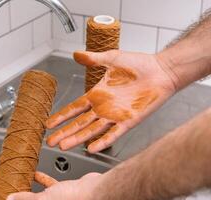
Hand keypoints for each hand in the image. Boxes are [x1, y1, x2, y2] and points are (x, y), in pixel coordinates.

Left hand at [7, 172, 100, 199]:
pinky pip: (50, 186)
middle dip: (24, 195)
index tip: (10, 195)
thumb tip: (10, 199)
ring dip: (31, 187)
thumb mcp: (45, 199)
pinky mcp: (65, 192)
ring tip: (22, 180)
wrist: (95, 190)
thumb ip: (27, 199)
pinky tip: (36, 174)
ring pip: (41, 194)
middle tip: (15, 189)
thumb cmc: (74, 198)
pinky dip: (42, 180)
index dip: (20, 199)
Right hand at [46, 50, 176, 152]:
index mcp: (97, 94)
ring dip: (78, 138)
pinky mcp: (128, 121)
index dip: (61, 116)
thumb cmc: (139, 64)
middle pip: (79, 123)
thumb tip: (75, 54)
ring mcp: (115, 116)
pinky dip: (102, 141)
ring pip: (92, 130)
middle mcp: (103, 108)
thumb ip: (94, 59)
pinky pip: (113, 134)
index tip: (49, 123)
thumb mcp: (112, 58)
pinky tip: (91, 148)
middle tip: (50, 141)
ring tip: (64, 146)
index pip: (74, 108)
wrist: (161, 71)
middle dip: (65, 132)